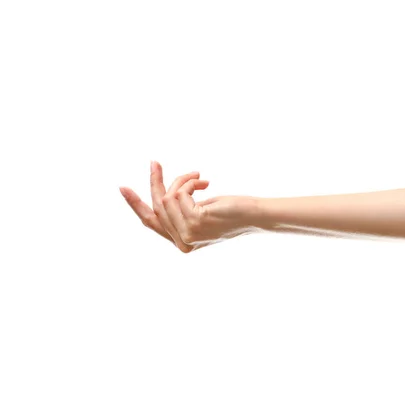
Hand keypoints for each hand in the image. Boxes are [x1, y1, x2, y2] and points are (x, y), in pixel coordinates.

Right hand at [119, 161, 258, 252]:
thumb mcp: (201, 211)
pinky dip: (190, 182)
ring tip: (199, 177)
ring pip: (168, 197)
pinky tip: (205, 182)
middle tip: (154, 162)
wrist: (255, 215)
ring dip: (183, 181)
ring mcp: (188, 234)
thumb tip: (165, 195)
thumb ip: (182, 210)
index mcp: (182, 243)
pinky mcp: (195, 222)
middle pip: (156, 207)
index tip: (123, 187)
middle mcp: (182, 243)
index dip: (136, 205)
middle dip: (155, 182)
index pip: (152, 223)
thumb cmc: (232, 211)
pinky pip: (180, 193)